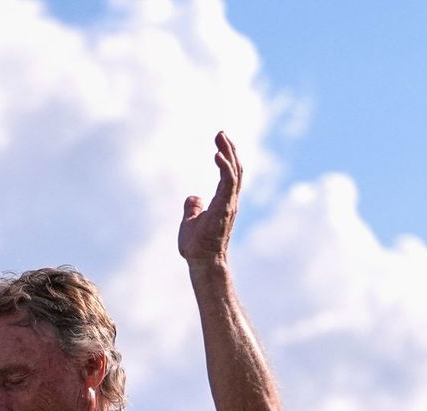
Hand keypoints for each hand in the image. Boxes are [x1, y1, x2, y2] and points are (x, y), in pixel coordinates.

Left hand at [178, 131, 240, 264]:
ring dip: (229, 153)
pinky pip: (228, 183)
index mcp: (223, 202)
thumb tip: (193, 197)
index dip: (226, 156)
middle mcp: (230, 201)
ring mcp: (229, 204)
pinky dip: (225, 168)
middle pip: (235, 169)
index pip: (229, 174)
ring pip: (234, 173)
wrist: (201, 261)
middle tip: (221, 133)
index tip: (219, 141)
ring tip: (221, 138)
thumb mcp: (191, 221)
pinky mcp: (225, 208)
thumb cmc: (197, 246)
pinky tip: (218, 155)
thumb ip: (193, 208)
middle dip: (230, 149)